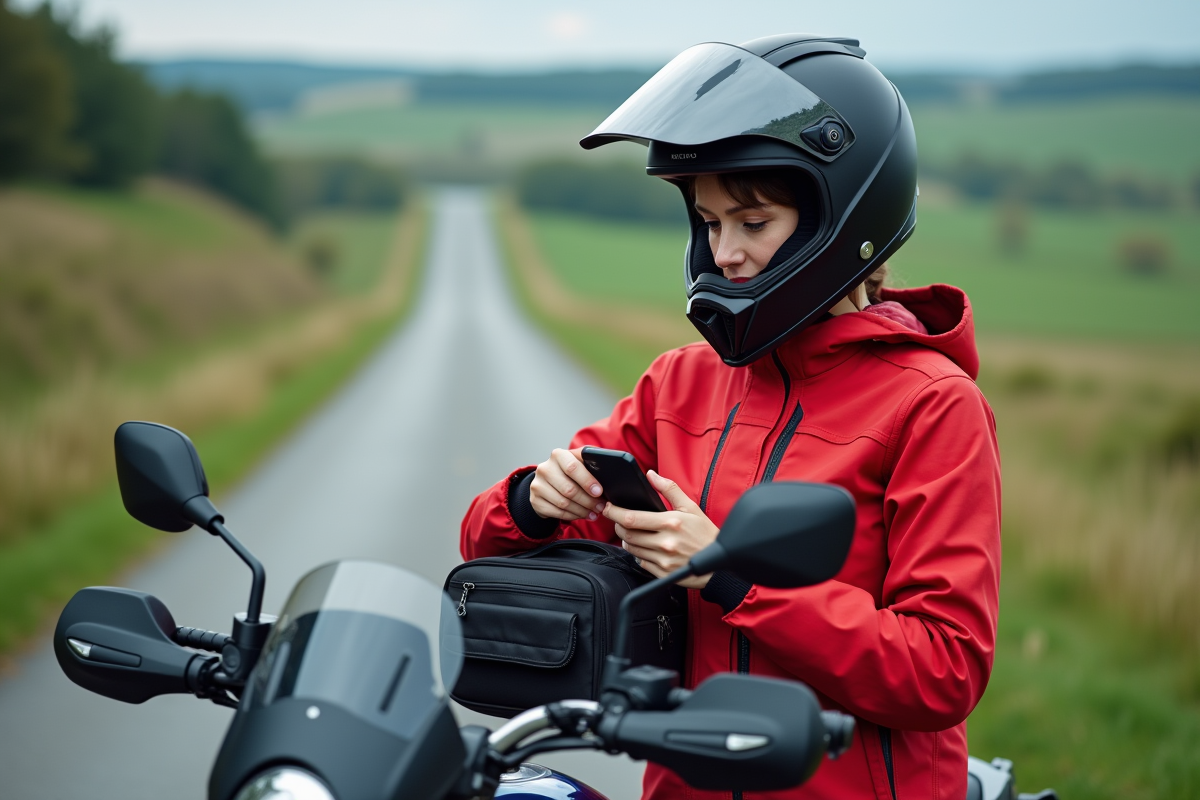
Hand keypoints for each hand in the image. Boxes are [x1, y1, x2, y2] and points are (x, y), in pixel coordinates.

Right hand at [529, 448, 605, 521]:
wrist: (548, 482)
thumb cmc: (570, 471)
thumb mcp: (579, 462)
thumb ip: (592, 462)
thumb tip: (611, 469)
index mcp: (558, 455)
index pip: (572, 467)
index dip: (587, 481)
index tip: (599, 492)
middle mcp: (545, 469)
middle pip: (569, 489)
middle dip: (588, 501)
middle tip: (601, 507)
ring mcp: (537, 485)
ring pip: (563, 503)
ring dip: (582, 510)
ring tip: (594, 513)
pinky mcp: (535, 500)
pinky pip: (557, 513)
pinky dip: (572, 516)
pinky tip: (582, 515)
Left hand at [603, 471, 717, 588]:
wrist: (720, 565)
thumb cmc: (705, 534)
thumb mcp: (690, 507)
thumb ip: (669, 489)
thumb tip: (651, 474)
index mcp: (670, 523)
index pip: (631, 518)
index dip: (614, 512)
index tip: (609, 507)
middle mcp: (665, 542)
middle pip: (627, 534)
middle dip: (618, 525)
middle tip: (619, 520)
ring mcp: (663, 560)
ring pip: (631, 549)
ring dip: (627, 540)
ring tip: (632, 532)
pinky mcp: (663, 574)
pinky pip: (640, 563)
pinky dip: (638, 554)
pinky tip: (645, 547)